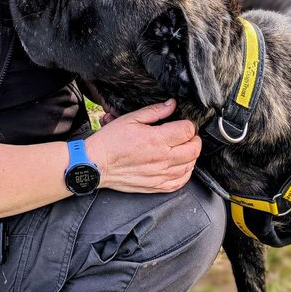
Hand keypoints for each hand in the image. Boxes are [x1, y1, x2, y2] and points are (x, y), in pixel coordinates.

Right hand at [86, 99, 200, 193]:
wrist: (96, 164)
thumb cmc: (110, 141)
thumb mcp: (130, 119)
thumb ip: (154, 111)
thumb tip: (172, 104)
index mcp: (156, 139)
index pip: (187, 131)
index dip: (188, 124)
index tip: (183, 123)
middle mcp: (162, 159)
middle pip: (193, 149)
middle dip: (194, 139)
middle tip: (186, 135)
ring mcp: (160, 175)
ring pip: (190, 165)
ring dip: (191, 156)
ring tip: (182, 149)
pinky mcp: (156, 186)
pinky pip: (180, 182)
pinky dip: (185, 173)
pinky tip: (180, 166)